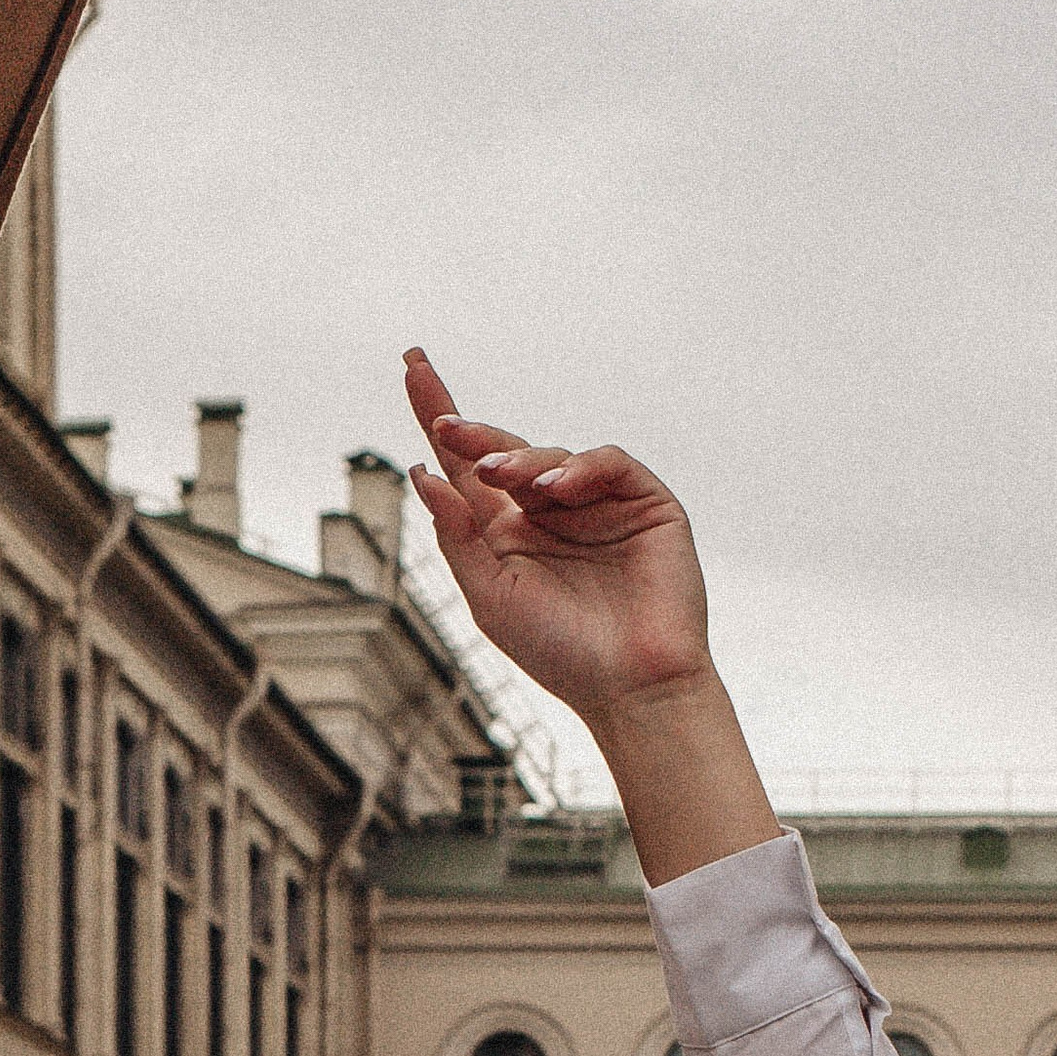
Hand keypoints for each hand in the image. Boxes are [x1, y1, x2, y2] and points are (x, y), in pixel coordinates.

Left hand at [403, 350, 712, 736]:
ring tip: (500, 473)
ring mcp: (598, 503)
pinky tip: (558, 486)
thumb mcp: (490, 596)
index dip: (439, 416)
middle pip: (504, 449)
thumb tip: (421, 473)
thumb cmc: (559, 652)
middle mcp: (549, 510)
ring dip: (520, 458)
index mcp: (508, 532)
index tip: (411, 367)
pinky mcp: (645, 502)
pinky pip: (608, 462)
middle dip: (472, 430)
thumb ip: (457, 535)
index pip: (467, 466)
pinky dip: (581, 465)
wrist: (631, 688)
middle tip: (443, 423)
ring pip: (552, 454)